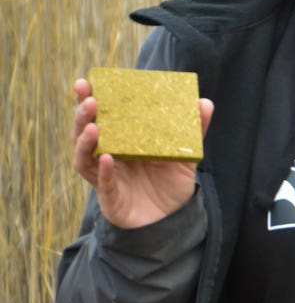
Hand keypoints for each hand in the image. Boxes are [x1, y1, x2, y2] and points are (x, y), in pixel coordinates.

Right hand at [72, 77, 212, 228]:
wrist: (171, 220)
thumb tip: (205, 102)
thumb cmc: (169, 183)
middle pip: (84, 134)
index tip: (86, 81)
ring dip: (85, 142)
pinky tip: (108, 159)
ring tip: (93, 126)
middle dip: (82, 116)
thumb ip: (193, 129)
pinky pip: (104, 184)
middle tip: (88, 98)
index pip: (99, 118)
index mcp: (120, 142)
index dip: (88, 100)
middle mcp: (107, 158)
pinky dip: (106, 172)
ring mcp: (106, 179)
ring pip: (85, 160)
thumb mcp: (184, 153)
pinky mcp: (111, 199)